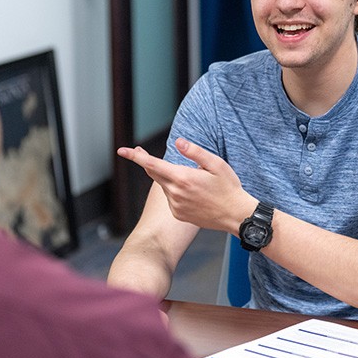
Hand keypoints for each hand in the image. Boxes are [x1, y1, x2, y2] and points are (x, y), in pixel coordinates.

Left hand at [117, 138, 256, 231]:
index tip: (122, 150)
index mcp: (182, 178)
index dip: (135, 156)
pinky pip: (171, 198)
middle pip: (154, 173)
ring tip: (192, 178)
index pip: (152, 164)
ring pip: (164, 185)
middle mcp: (175, 193)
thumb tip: (178, 141)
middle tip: (140, 151)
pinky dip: (175, 191)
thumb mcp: (216, 164)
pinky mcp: (178, 214)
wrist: (235, 215)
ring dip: (169, 178)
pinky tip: (193, 193)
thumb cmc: (228, 187)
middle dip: (146, 162)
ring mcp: (175, 206)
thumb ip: (195, 152)